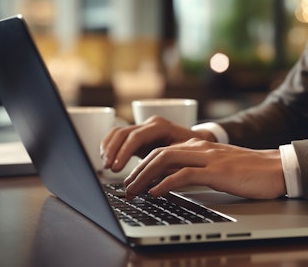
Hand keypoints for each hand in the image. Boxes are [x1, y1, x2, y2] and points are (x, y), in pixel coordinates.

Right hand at [100, 115, 215, 171]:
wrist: (202, 143)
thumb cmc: (197, 151)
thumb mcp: (186, 158)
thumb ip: (171, 166)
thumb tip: (159, 182)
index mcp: (161, 127)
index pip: (136, 137)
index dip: (124, 152)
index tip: (117, 168)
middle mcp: (150, 124)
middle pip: (124, 133)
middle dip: (114, 152)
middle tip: (109, 168)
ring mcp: (144, 128)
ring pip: (118, 133)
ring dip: (109, 149)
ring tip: (106, 165)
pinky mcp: (139, 136)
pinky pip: (118, 136)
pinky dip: (110, 146)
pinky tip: (106, 159)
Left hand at [123, 138, 286, 199]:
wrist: (275, 168)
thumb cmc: (249, 171)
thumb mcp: (218, 167)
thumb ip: (198, 168)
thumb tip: (176, 180)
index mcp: (199, 146)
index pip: (163, 150)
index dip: (143, 164)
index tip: (132, 178)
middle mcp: (200, 148)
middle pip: (159, 153)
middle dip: (138, 170)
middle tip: (125, 186)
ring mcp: (208, 158)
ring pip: (166, 160)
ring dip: (145, 176)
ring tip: (133, 190)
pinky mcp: (216, 170)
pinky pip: (184, 174)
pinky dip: (165, 183)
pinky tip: (155, 192)